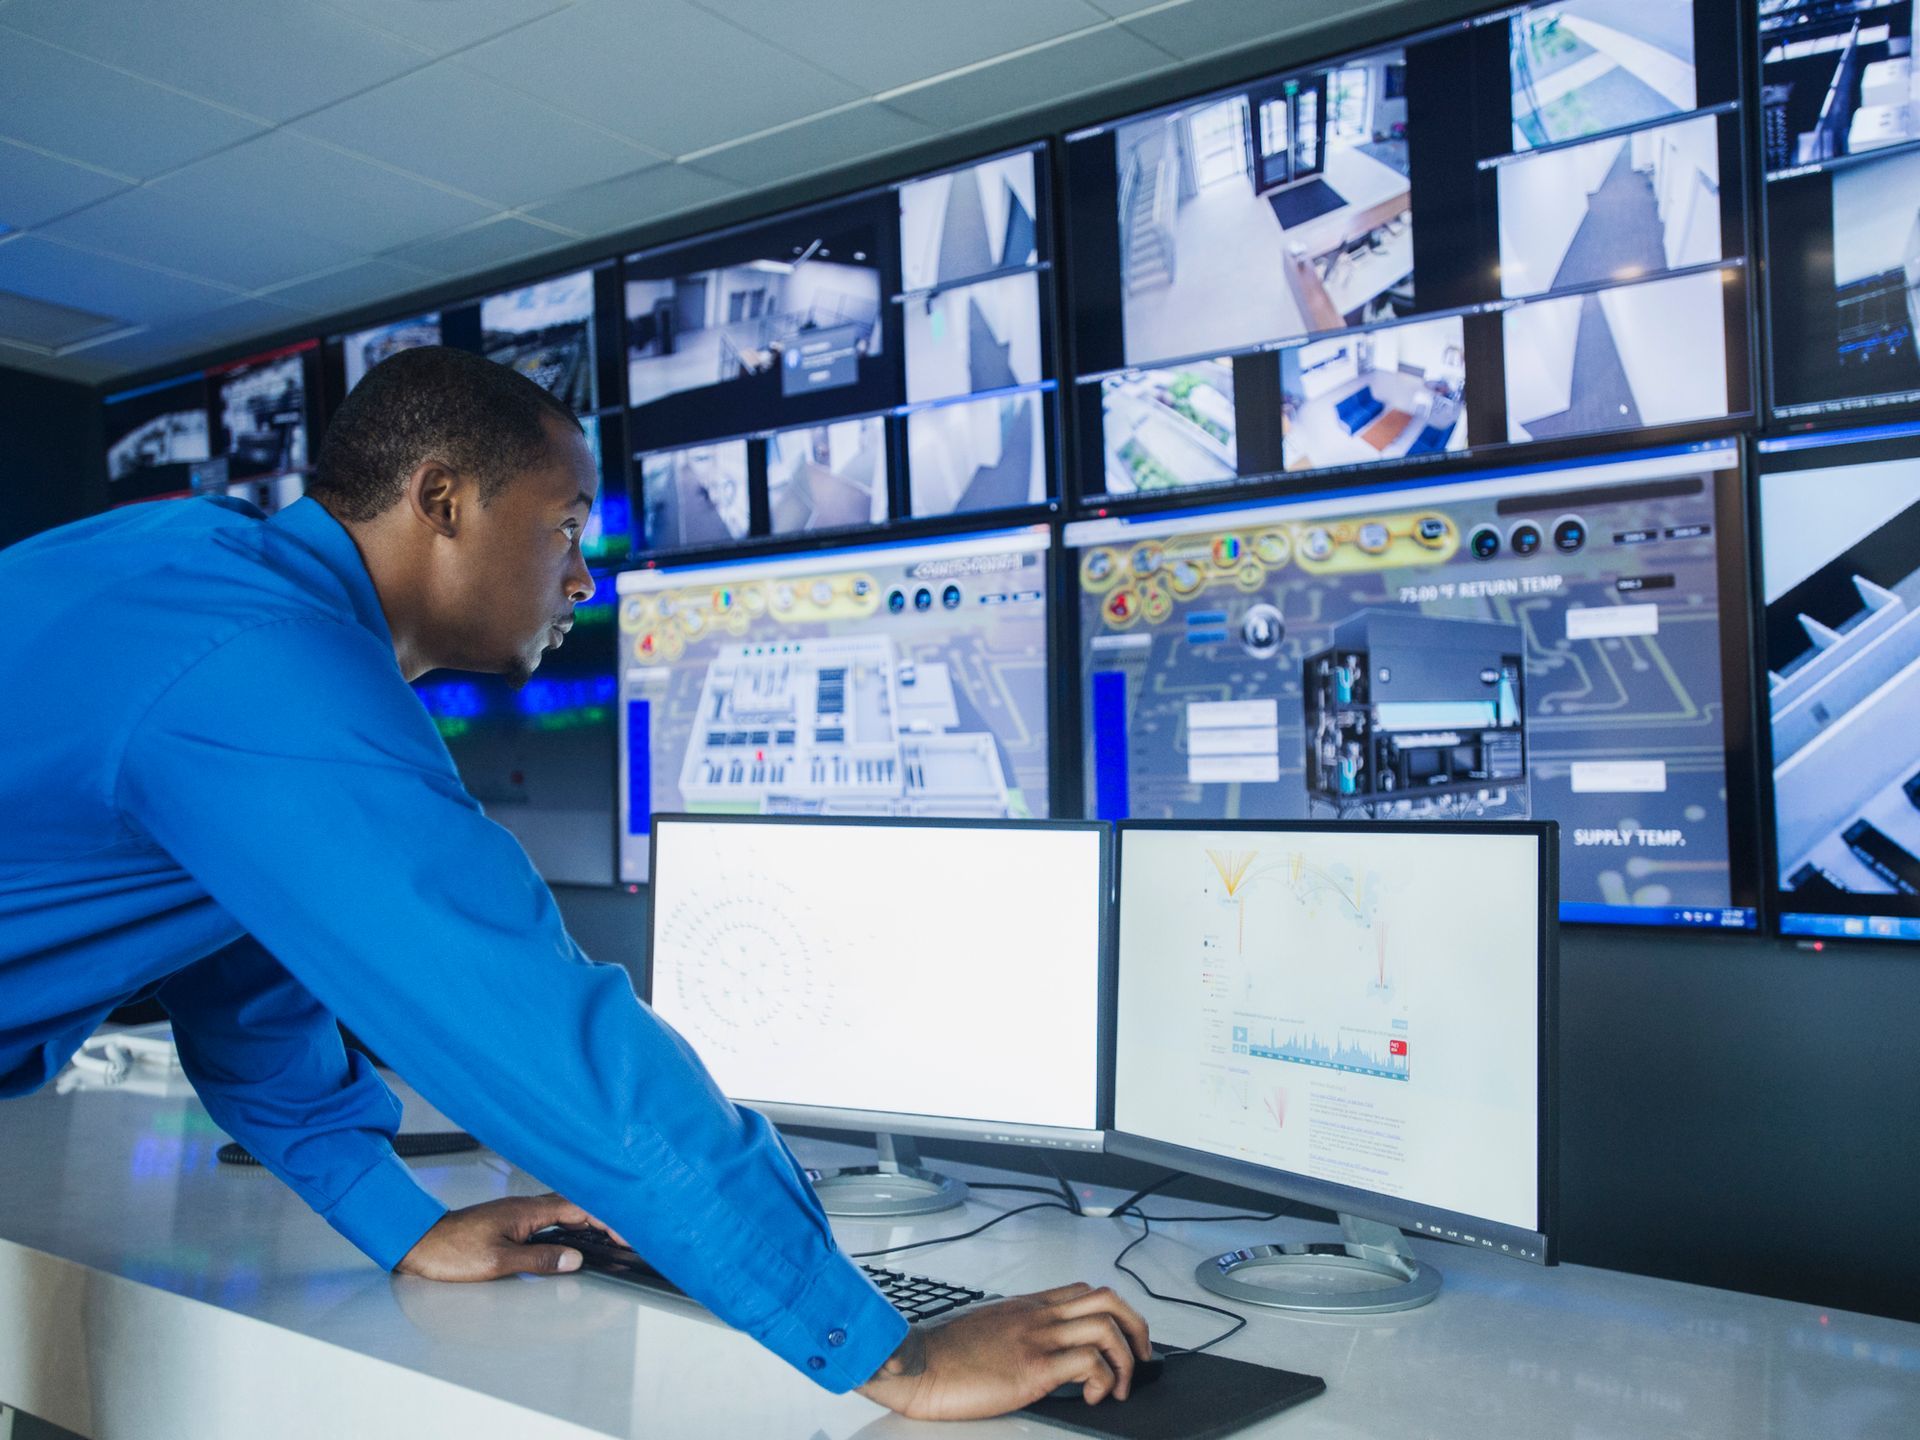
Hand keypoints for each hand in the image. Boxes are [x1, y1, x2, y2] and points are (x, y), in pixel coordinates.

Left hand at [394, 1192, 628, 1281]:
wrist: (419, 1242)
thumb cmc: (452, 1250)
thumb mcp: (498, 1262)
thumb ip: (539, 1261)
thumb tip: (574, 1260)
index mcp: (528, 1211)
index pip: (580, 1209)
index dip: (607, 1220)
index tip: (626, 1233)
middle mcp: (526, 1206)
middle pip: (577, 1206)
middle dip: (605, 1218)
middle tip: (626, 1236)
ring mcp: (519, 1212)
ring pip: (564, 1211)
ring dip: (588, 1220)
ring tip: (608, 1235)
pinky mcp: (511, 1221)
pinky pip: (550, 1218)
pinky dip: (569, 1226)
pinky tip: (571, 1238)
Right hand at [857, 1283, 1149, 1419]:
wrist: (917, 1365)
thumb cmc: (942, 1354)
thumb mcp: (984, 1328)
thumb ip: (1013, 1331)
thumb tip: (1031, 1349)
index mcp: (1027, 1306)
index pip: (1084, 1293)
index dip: (1114, 1314)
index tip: (1122, 1340)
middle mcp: (1038, 1315)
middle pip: (1109, 1300)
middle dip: (1137, 1328)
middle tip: (1141, 1358)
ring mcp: (1038, 1338)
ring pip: (1108, 1327)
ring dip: (1127, 1359)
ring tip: (1120, 1386)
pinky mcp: (1034, 1368)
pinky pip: (1090, 1363)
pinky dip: (1104, 1381)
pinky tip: (1093, 1397)